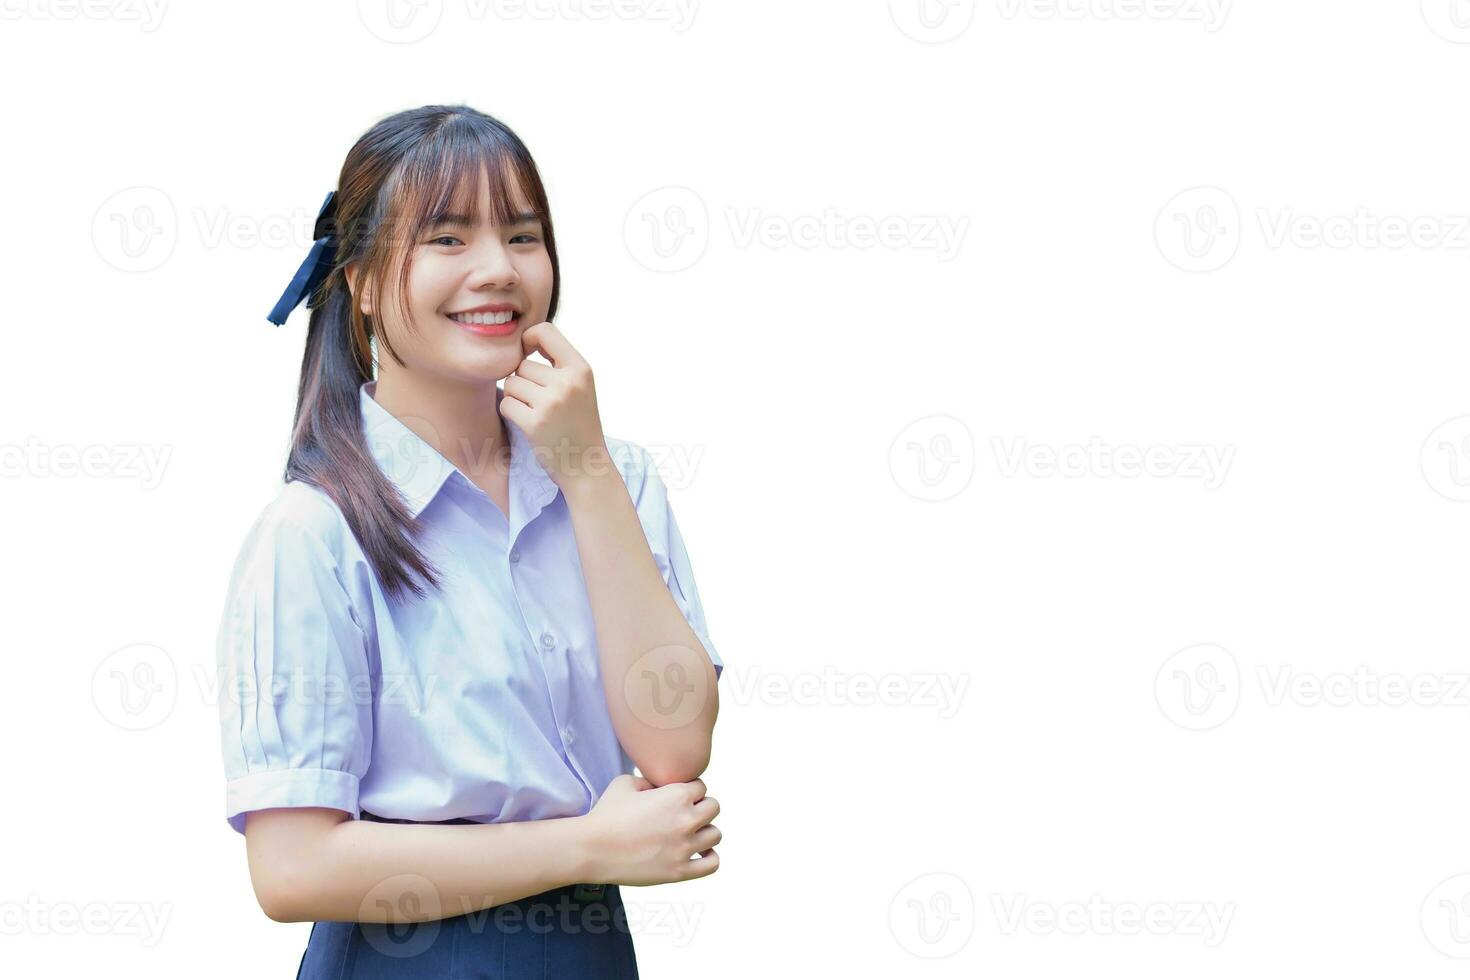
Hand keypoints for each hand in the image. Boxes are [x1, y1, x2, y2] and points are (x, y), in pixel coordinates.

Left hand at [498, 320, 610, 488]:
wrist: (586, 465)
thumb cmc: (578, 422)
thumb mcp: (580, 385)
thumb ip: (557, 362)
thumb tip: (521, 339)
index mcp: (581, 369)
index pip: (545, 331)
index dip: (529, 339)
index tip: (529, 355)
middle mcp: (568, 383)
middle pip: (521, 364)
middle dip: (523, 380)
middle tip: (539, 400)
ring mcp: (551, 403)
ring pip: (511, 383)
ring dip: (516, 397)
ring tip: (535, 411)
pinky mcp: (534, 423)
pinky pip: (506, 403)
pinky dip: (511, 412)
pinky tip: (528, 423)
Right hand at [580, 774, 720, 885]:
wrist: (592, 849)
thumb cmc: (606, 814)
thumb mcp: (626, 783)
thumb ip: (651, 781)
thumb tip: (661, 787)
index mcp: (676, 795)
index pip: (701, 787)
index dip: (688, 791)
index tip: (676, 799)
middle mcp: (686, 820)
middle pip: (714, 807)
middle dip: (700, 808)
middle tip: (683, 815)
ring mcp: (684, 847)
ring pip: (715, 834)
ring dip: (704, 832)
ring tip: (689, 834)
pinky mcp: (679, 871)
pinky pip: (712, 863)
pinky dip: (709, 857)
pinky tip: (697, 853)